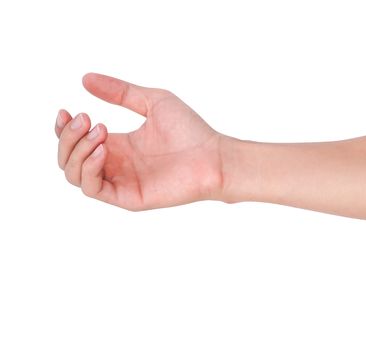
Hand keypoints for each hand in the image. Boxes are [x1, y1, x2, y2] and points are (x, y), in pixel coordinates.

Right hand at [55, 73, 224, 210]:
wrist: (214, 156)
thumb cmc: (191, 130)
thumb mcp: (152, 102)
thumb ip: (120, 92)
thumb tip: (85, 79)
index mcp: (118, 145)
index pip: (75, 142)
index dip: (63, 129)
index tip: (67, 111)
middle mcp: (115, 164)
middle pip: (68, 158)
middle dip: (68, 137)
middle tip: (87, 118)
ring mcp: (120, 182)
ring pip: (74, 175)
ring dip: (76, 151)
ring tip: (100, 131)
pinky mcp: (128, 197)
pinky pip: (93, 189)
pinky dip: (89, 169)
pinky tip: (103, 150)